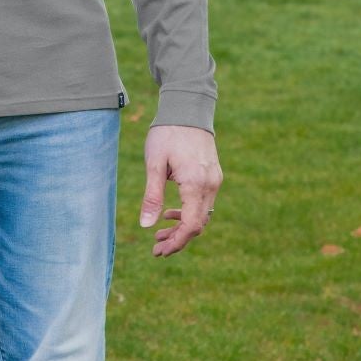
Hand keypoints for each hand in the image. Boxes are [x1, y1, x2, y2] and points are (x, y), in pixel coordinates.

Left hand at [139, 124, 220, 257]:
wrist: (187, 108)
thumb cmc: (167, 133)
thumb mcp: (154, 164)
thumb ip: (152, 196)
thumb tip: (146, 226)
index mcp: (196, 184)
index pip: (191, 226)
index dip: (176, 243)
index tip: (158, 251)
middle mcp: (210, 185)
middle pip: (198, 225)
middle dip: (177, 239)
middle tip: (156, 248)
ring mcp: (214, 180)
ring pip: (202, 215)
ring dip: (182, 227)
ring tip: (159, 233)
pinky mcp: (213, 175)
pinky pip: (203, 203)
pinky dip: (188, 213)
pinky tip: (170, 213)